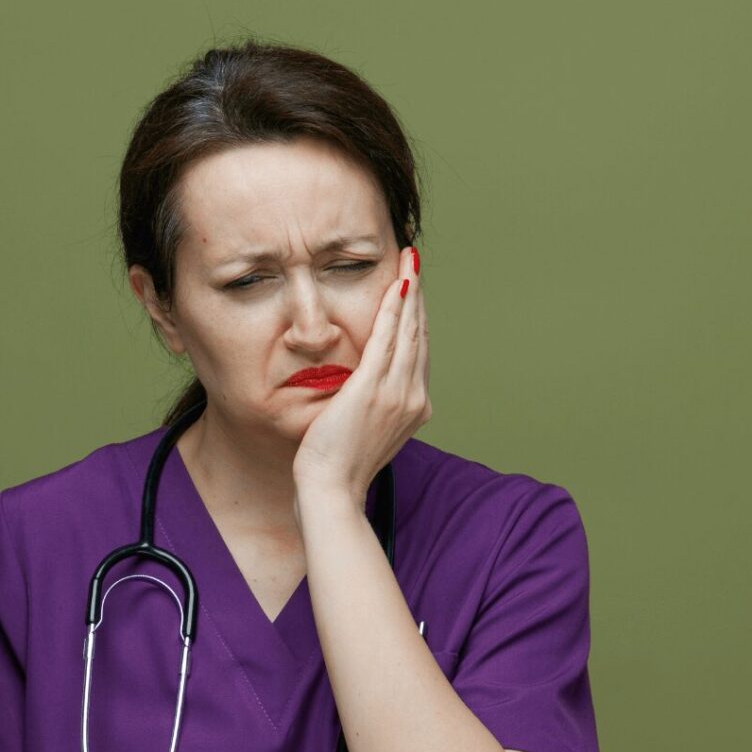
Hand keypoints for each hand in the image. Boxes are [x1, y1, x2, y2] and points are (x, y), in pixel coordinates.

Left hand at [292, 245, 430, 498]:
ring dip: (410, 291)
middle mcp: (413, 397)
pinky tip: (396, 284)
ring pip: (408, 330)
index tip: (412, 291)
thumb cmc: (339, 469)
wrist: (333, 492)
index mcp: (415, 408)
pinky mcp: (372, 388)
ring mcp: (396, 392)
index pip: (418, 351)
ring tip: (410, 260)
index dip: (416, 317)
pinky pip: (387, 338)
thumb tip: (366, 393)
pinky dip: (393, 309)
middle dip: (417, 294)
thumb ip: (372, 408)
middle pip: (419, 334)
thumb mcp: (365, 433)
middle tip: (415, 261)